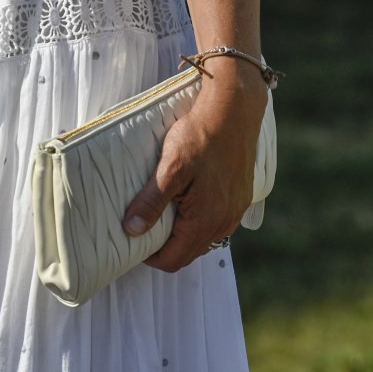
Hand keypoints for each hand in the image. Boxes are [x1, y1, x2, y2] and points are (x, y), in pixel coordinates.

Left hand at [123, 65, 267, 270]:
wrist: (234, 111)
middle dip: (165, 249)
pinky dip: (198, 223)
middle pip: (189, 253)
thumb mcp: (169, 169)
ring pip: (204, 239)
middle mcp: (225, 221)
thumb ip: (151, 203)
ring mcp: (236, 210)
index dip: (151, 258)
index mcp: (206, 220)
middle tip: (143, 230)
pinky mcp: (241, 197)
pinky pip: (217, 223)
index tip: (134, 244)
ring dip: (182, 236)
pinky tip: (185, 204)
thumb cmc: (200, 137)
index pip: (174, 260)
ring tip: (161, 216)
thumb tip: (132, 230)